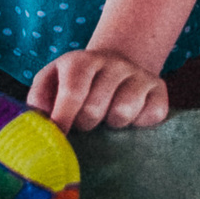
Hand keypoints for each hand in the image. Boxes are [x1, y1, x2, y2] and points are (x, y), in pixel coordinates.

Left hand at [29, 48, 168, 130]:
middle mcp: (113, 63)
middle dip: (86, 123)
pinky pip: (152, 116)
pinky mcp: (160, 88)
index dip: (63, 119)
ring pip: (123, 113)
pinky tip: (131, 115)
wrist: (116, 65)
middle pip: (95, 109)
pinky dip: (140, 123)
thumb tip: (40, 119)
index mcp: (81, 61)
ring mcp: (138, 74)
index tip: (60, 137)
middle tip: (86, 120)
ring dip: (112, 124)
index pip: (72, 92)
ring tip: (107, 115)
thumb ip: (39, 98)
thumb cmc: (77, 82)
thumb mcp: (51, 81)